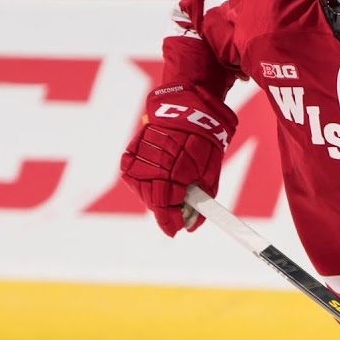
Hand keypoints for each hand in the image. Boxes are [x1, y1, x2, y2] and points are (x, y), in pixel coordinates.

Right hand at [119, 87, 235, 236]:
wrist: (185, 108)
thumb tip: (191, 224)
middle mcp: (151, 168)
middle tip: (179, 212)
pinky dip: (146, 182)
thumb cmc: (204, 141)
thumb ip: (200, 201)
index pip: (166, 209)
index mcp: (173, 173)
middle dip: (166, 211)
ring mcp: (137, 160)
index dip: (171, 222)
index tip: (176, 231)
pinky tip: (159, 178)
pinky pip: (135, 178)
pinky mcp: (130, 153)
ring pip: (143, 192)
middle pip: (153, 203)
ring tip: (171, 190)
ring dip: (156, 197)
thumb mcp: (210, 173)